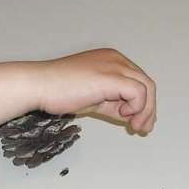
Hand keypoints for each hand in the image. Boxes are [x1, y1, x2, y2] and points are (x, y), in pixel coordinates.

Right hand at [32, 48, 156, 135]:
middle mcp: (116, 59)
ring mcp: (114, 66)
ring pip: (147, 88)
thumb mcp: (96, 99)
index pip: (139, 81)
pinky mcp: (111, 77)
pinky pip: (138, 93)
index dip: (144, 104)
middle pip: (147, 84)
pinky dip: (136, 108)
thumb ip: (115, 105)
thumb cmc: (60, 91)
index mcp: (112, 60)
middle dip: (149, 110)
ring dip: (145, 111)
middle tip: (142, 129)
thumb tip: (132, 117)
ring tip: (134, 126)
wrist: (39, 86)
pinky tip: (122, 115)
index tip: (138, 122)